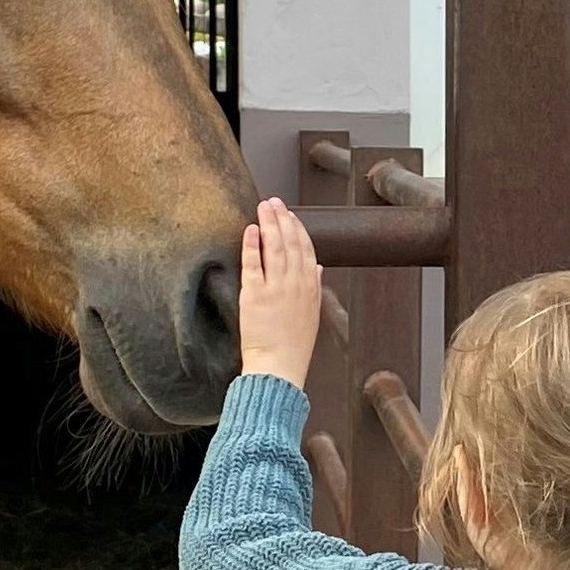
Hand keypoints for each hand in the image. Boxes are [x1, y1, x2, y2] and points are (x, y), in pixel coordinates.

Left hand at [237, 197, 322, 388]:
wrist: (279, 367)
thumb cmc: (293, 346)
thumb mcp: (312, 314)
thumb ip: (315, 287)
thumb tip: (319, 268)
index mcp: (311, 287)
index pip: (307, 249)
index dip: (299, 229)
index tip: (291, 215)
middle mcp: (296, 283)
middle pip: (291, 242)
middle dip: (283, 218)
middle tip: (274, 202)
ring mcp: (276, 288)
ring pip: (275, 247)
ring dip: (269, 223)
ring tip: (264, 207)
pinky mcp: (255, 294)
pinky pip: (253, 263)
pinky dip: (251, 244)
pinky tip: (250, 229)